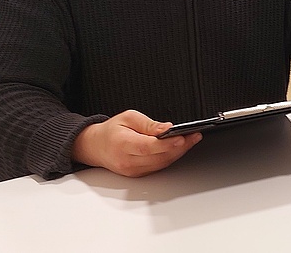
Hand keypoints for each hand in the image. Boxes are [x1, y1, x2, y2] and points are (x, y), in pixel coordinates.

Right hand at [72, 109, 201, 176]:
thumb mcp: (128, 117)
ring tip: (192, 139)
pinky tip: (180, 148)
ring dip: (178, 152)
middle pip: (158, 157)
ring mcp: (132, 170)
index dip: (167, 144)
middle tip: (194, 136)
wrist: (95, 147)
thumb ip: (148, 124)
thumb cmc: (111, 131)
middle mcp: (127, 161)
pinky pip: (158, 167)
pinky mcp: (137, 174)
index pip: (148, 147)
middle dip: (180, 147)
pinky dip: (170, 157)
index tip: (183, 137)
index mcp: (122, 144)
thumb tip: (166, 128)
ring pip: (161, 163)